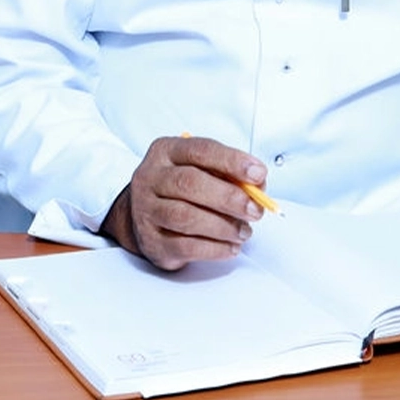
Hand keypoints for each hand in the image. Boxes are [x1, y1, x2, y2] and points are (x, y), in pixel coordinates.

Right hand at [101, 135, 267, 270]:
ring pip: (186, 217)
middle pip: (190, 183)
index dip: (231, 161)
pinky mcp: (151, 242)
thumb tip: (257, 186)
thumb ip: (228, 173)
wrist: (142, 214)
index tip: (257, 174)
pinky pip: (184, 246)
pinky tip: (230, 246)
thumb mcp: (201, 169)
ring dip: (223, 226)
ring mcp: (146, 210)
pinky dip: (214, 249)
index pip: (200, 150)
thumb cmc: (179, 188)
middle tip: (255, 210)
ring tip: (244, 231)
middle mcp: (151, 177)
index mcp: (167, 151)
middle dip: (229, 197)